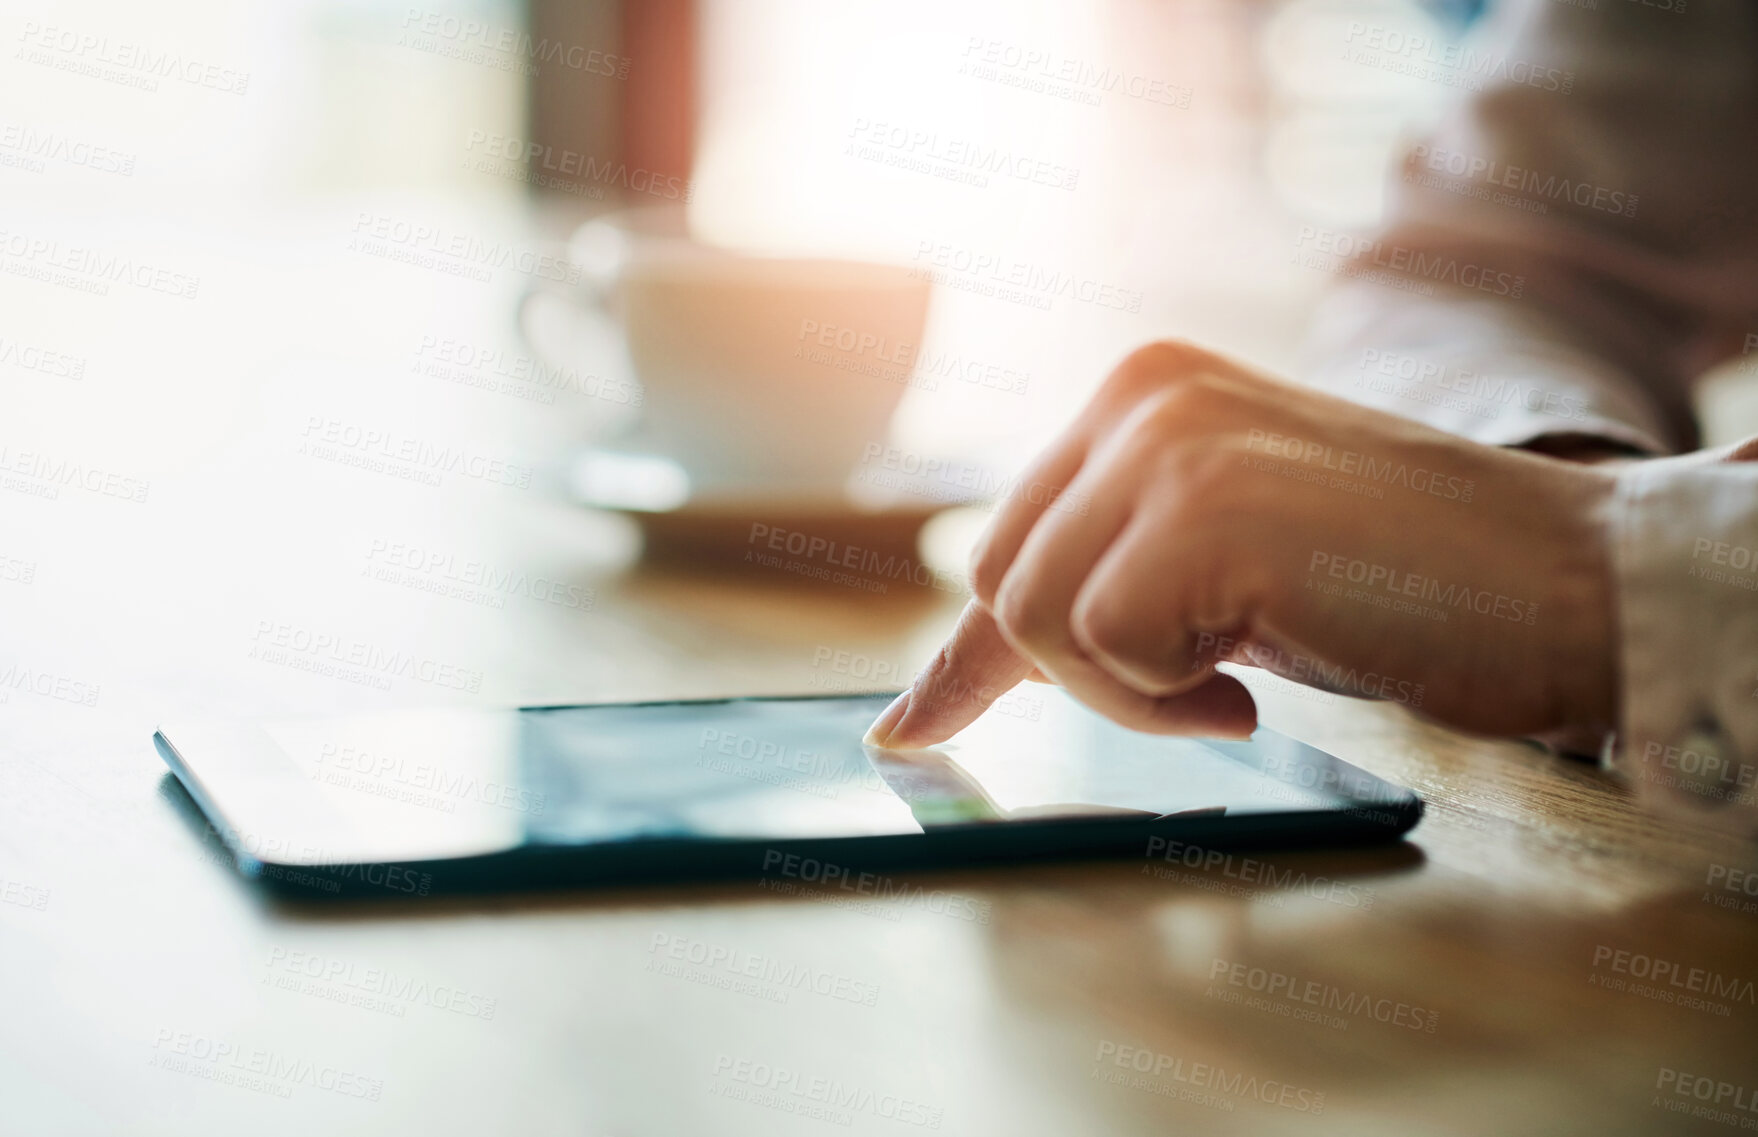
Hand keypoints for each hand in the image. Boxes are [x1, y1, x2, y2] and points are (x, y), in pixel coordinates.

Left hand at [865, 340, 1618, 747]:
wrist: (1564, 576)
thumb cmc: (1399, 584)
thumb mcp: (1220, 568)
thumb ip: (1107, 581)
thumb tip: (945, 684)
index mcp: (1143, 390)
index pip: (1012, 539)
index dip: (964, 659)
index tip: (907, 734)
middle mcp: (1141, 393)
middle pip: (1002, 584)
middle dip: (1083, 672)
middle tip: (1202, 686)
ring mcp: (1168, 442)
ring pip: (1034, 619)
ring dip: (1129, 689)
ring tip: (1238, 681)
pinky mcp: (1201, 511)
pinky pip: (1101, 647)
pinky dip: (1166, 699)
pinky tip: (1255, 686)